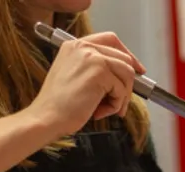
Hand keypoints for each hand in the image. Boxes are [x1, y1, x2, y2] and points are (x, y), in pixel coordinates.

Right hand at [26, 31, 145, 136]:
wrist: (46, 118)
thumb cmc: (58, 106)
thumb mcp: (74, 77)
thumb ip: (94, 69)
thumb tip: (124, 75)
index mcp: (75, 45)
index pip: (111, 40)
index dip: (128, 54)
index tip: (137, 69)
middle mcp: (83, 47)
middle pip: (124, 58)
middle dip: (127, 84)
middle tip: (119, 103)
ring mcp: (92, 58)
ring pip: (128, 73)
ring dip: (121, 97)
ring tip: (106, 109)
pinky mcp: (100, 72)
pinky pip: (122, 89)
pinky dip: (115, 105)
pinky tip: (98, 112)